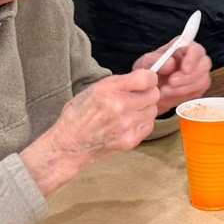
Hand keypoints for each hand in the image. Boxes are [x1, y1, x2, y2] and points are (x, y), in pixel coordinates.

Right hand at [21, 70, 159, 196]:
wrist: (69, 146)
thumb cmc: (78, 115)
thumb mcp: (94, 89)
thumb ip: (120, 83)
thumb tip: (142, 78)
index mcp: (110, 89)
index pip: (147, 78)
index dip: (149, 78)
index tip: (146, 80)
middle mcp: (120, 106)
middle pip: (154, 94)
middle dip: (147, 93)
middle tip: (137, 96)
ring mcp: (127, 125)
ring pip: (153, 110)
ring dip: (145, 109)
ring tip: (131, 111)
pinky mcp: (130, 140)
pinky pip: (149, 125)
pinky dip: (142, 123)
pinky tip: (129, 123)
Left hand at [134, 40, 211, 112]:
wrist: (147, 91)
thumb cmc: (148, 72)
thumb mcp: (145, 63)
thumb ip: (155, 59)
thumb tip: (171, 63)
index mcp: (182, 47)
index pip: (196, 48)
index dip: (193, 58)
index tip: (184, 69)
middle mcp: (193, 59)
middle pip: (205, 64)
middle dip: (189, 77)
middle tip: (171, 82)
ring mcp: (197, 74)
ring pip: (203, 81)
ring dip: (184, 89)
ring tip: (165, 91)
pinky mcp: (197, 89)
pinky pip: (198, 94)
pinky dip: (184, 97)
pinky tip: (170, 96)